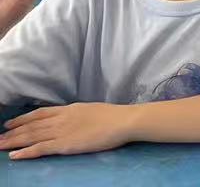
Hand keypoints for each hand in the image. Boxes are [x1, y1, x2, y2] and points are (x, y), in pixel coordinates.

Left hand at [0, 103, 136, 157]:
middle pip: (31, 126)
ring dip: (13, 142)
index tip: (9, 123)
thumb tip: (69, 118)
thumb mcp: (90, 110)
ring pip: (32, 136)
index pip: (39, 113)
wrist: (122, 121)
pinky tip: (14, 156)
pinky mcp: (65, 144)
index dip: (22, 119)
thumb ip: (76, 115)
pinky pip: (40, 148)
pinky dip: (26, 152)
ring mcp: (62, 131)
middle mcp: (61, 118)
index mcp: (68, 109)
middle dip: (12, 133)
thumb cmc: (113, 116)